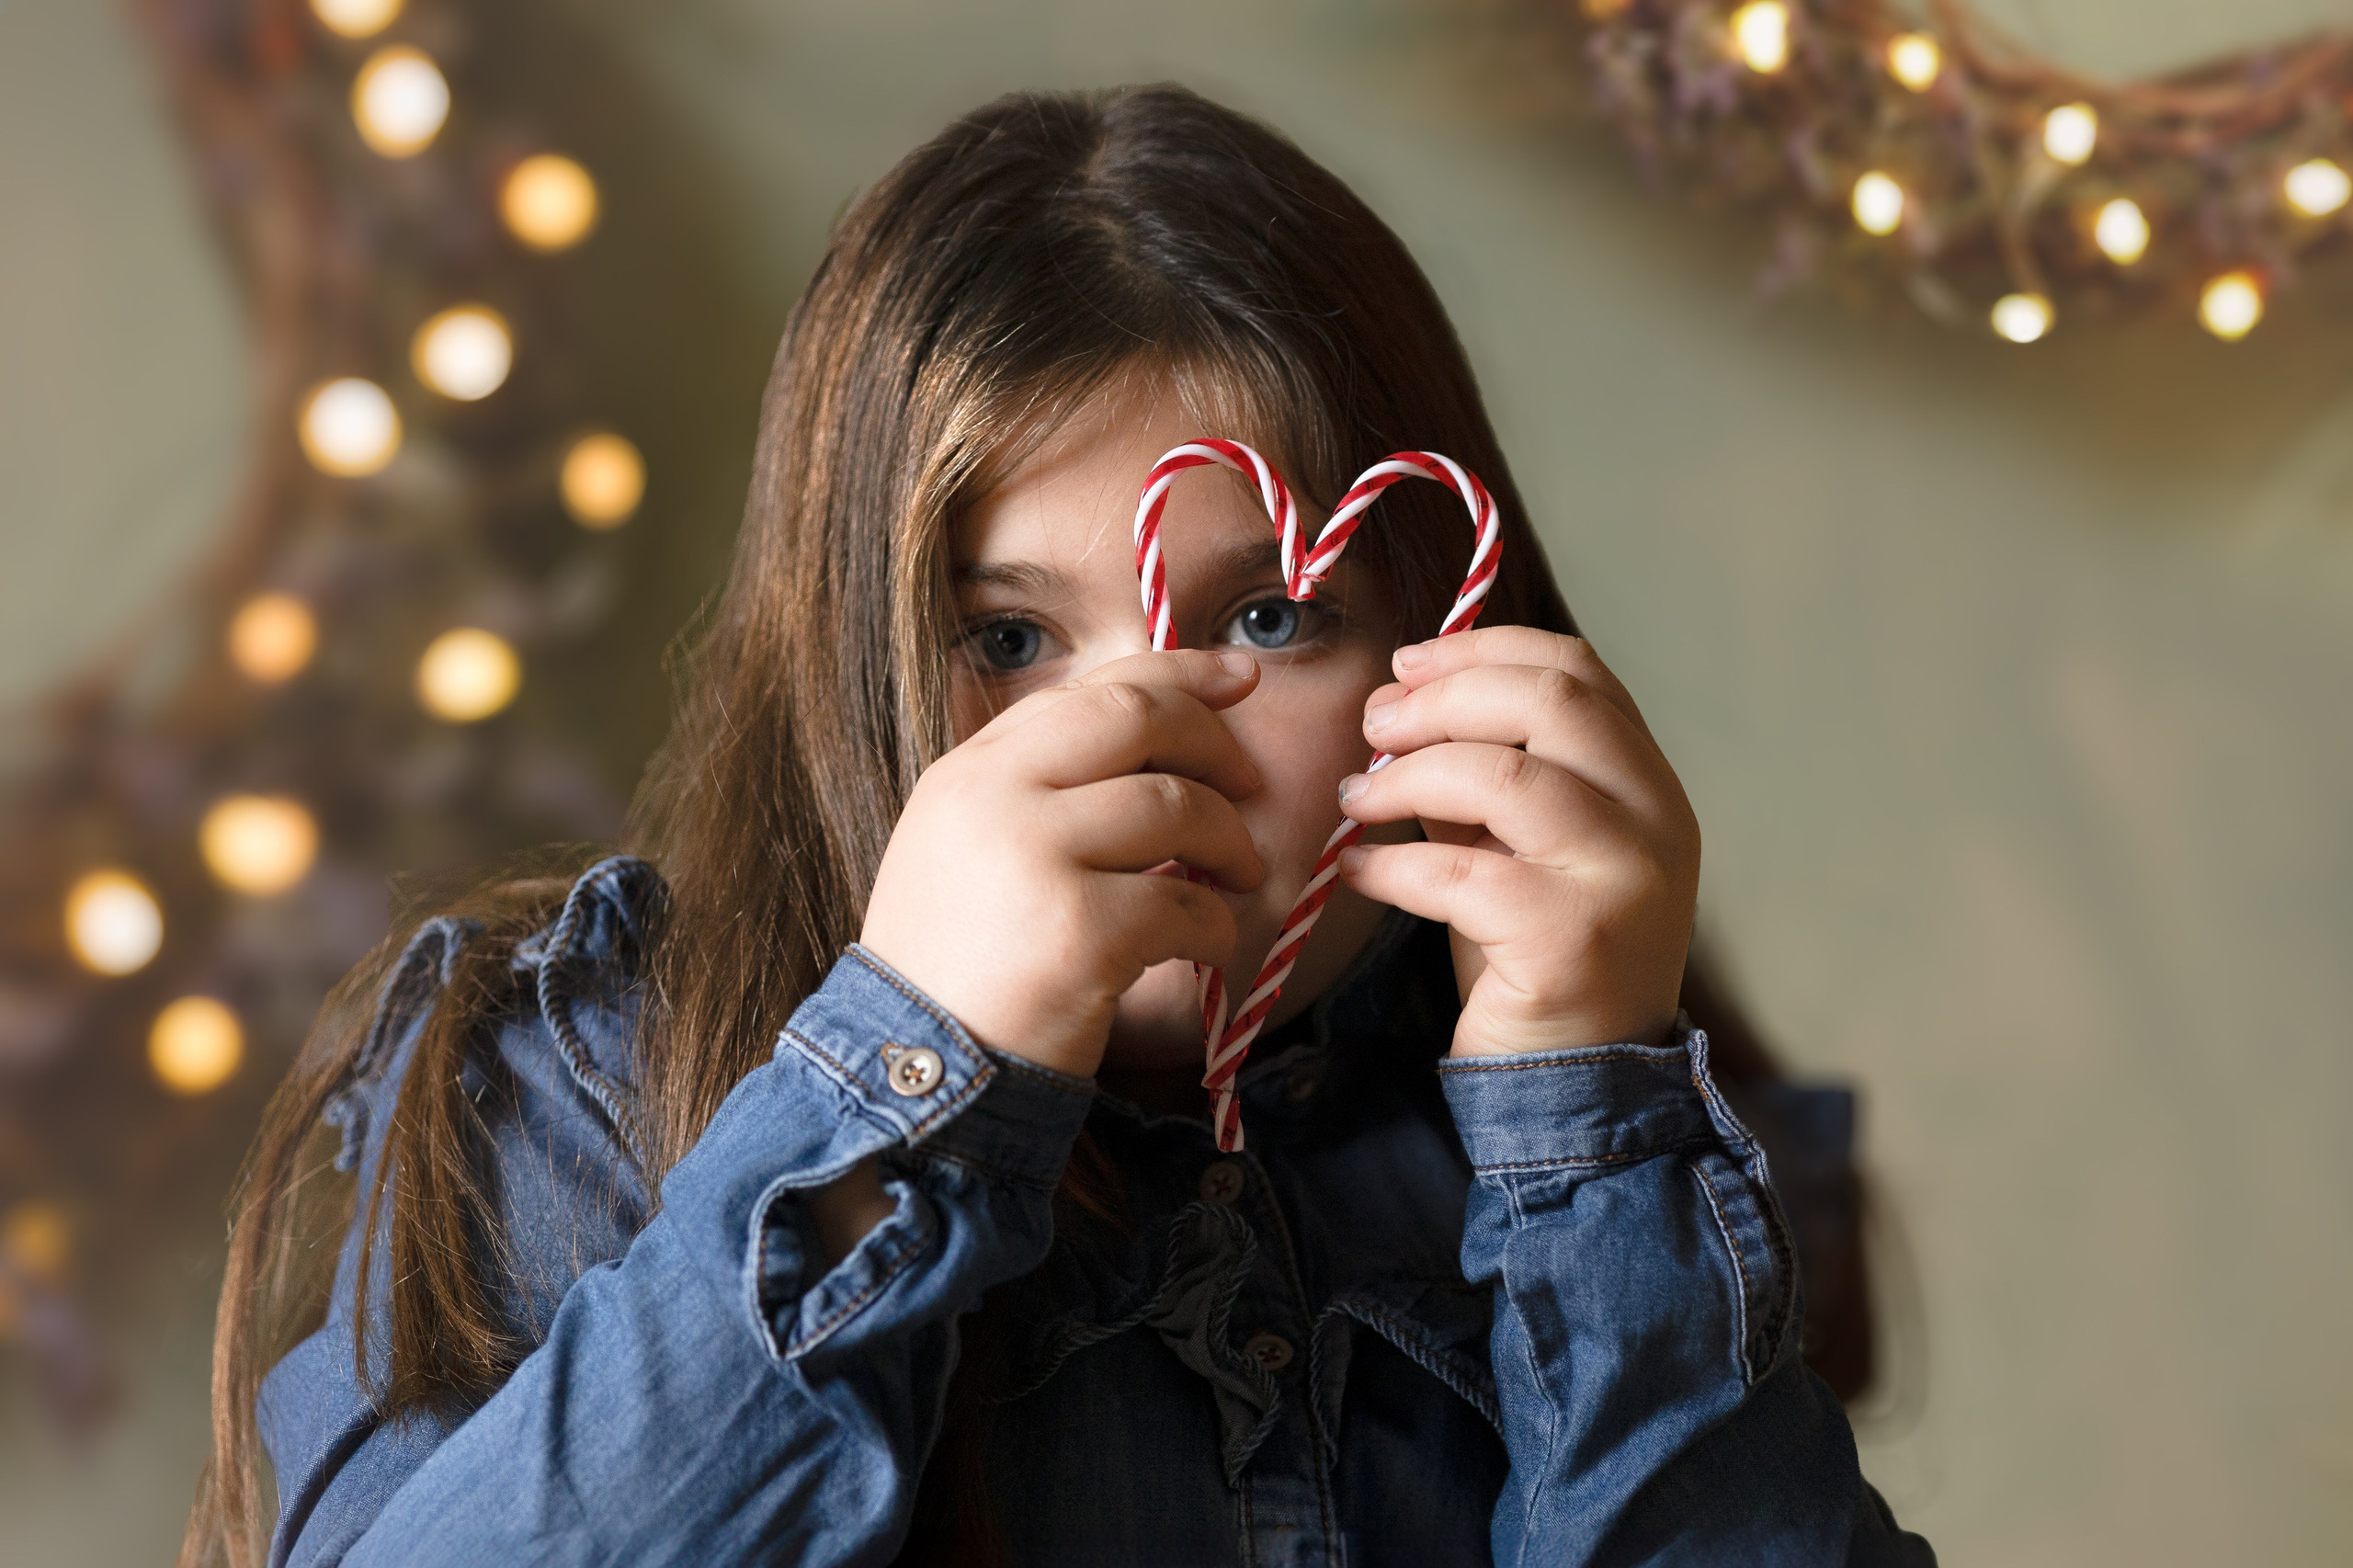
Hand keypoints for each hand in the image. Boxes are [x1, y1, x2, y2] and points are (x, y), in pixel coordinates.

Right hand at [861, 649, 1265, 1078]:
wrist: (913, 1077)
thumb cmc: (958, 972)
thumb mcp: (969, 853)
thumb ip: (1040, 790)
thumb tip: (1159, 737)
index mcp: (969, 772)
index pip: (1089, 688)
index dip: (1177, 674)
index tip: (1237, 677)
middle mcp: (993, 797)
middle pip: (1136, 717)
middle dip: (1214, 743)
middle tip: (1250, 785)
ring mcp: (1032, 857)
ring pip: (1175, 804)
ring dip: (1228, 842)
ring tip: (1236, 880)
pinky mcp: (1077, 930)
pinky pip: (1184, 900)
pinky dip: (1214, 925)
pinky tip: (1203, 949)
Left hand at [1333, 628, 1698, 1056]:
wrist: (1579, 1081)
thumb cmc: (1536, 953)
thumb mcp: (1518, 844)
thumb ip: (1485, 773)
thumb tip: (1398, 702)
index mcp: (1646, 783)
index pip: (1579, 671)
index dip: (1483, 650)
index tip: (1406, 664)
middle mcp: (1654, 820)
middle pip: (1551, 702)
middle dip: (1442, 698)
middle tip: (1371, 725)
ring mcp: (1623, 879)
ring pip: (1509, 776)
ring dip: (1409, 776)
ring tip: (1355, 800)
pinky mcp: (1572, 940)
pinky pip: (1463, 874)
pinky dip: (1393, 866)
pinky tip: (1358, 873)